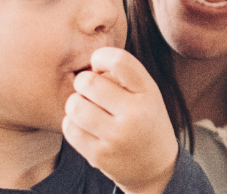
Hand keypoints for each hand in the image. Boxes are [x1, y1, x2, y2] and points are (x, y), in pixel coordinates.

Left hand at [64, 47, 176, 193]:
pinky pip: (70, 128)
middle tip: (89, 90)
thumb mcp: (147, 94)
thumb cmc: (145, 120)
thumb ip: (122, 75)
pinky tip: (83, 125)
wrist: (156, 168)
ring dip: (75, 103)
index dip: (100, 57)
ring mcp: (116, 137)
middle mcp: (135, 114)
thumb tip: (86, 64)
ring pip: (75, 106)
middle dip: (82, 82)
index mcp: (148, 93)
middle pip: (88, 82)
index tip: (99, 66)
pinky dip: (72, 123)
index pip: (118, 61)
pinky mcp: (100, 156)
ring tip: (85, 108)